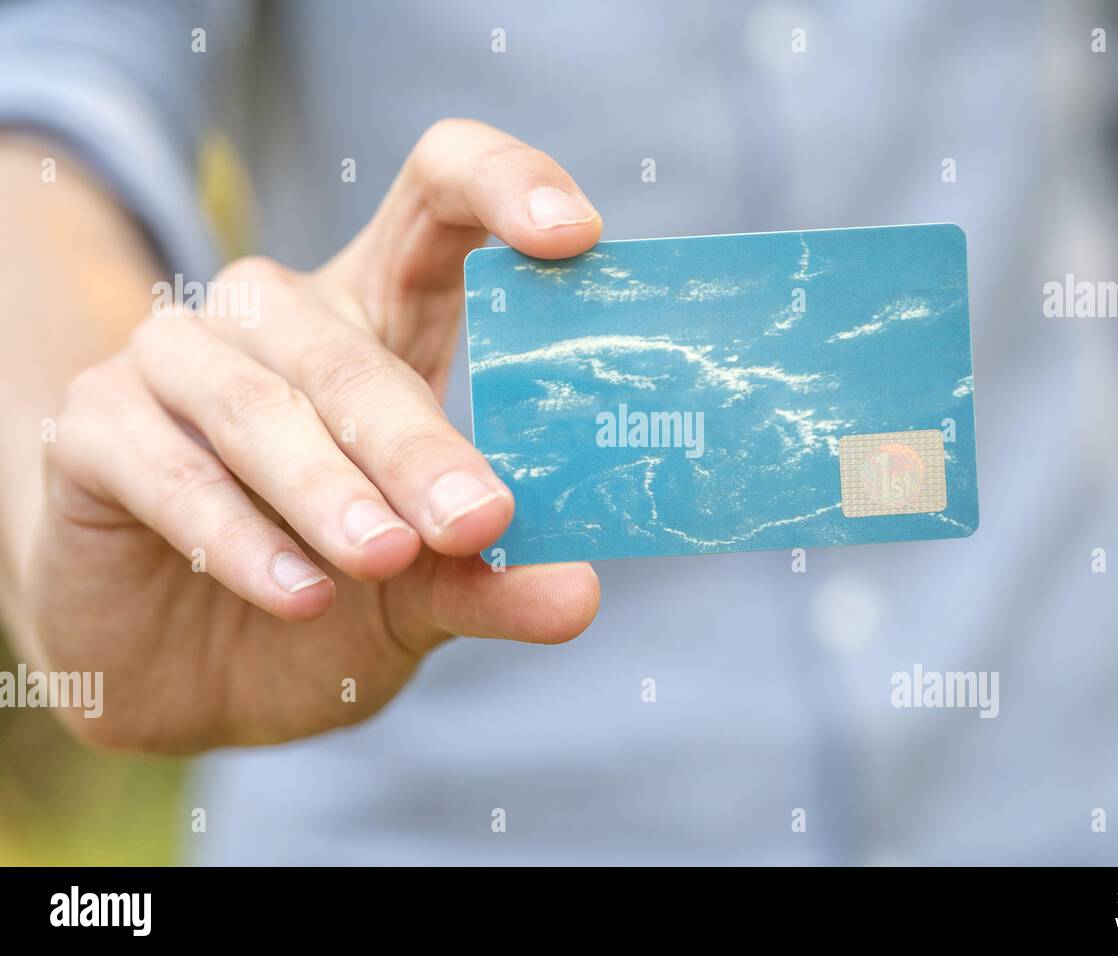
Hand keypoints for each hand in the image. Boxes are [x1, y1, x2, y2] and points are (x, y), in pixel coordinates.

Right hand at [27, 119, 602, 752]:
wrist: (185, 668)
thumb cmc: (326, 592)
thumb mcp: (422, 593)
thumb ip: (491, 582)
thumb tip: (577, 596)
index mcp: (378, 319)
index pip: (436, 200)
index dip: (502, 186)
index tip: (575, 234)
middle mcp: (277, 319)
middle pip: (350, 350)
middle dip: (418, 443)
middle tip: (479, 519)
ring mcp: (177, 361)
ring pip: (259, 404)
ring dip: (327, 486)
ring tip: (385, 559)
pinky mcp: (97, 426)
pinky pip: (168, 469)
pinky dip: (237, 537)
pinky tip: (298, 595)